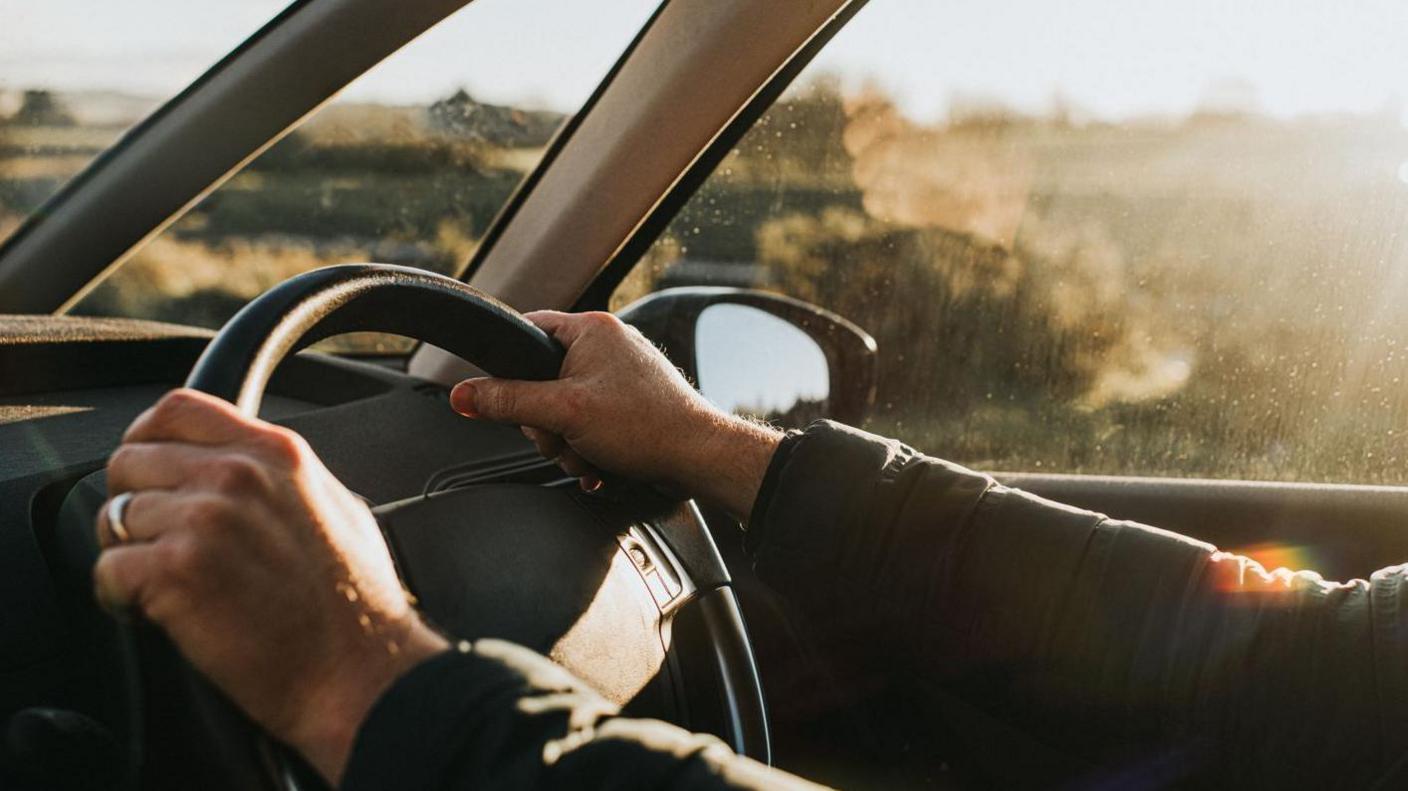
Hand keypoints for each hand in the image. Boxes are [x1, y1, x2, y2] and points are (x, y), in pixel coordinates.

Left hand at [94, 389, 446, 783]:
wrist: (358, 670)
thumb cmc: (356, 604)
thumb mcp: (337, 506)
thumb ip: (281, 476)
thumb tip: (241, 467)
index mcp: (277, 452)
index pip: (178, 409)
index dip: (147, 438)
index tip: (149, 470)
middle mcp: (237, 475)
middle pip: (131, 460)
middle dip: (134, 503)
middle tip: (160, 543)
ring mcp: (204, 520)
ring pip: (114, 517)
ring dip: (130, 554)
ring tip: (166, 585)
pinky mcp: (176, 571)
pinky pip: (106, 569)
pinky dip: (120, 597)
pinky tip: (156, 611)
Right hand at [449, 311, 781, 517]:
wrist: (698, 458)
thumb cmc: (647, 425)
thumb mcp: (563, 413)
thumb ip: (508, 402)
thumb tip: (463, 395)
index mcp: (591, 329)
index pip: (528, 330)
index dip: (510, 366)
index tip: (505, 395)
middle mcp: (607, 346)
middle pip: (541, 382)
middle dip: (547, 424)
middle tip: (563, 438)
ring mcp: (620, 376)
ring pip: (564, 410)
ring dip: (568, 444)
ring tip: (589, 456)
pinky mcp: (630, 405)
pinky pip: (589, 424)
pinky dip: (588, 449)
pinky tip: (599, 465)